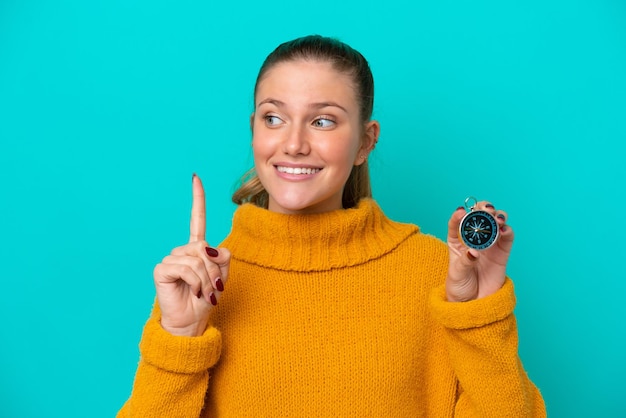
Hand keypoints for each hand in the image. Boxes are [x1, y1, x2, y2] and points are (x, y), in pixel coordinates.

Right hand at [153, 174, 230, 335]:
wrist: (191, 321)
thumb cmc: (206, 299)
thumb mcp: (222, 276)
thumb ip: (222, 258)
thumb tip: (209, 248)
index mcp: (196, 248)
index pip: (196, 220)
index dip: (197, 199)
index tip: (195, 178)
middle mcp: (182, 251)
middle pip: (205, 248)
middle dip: (214, 270)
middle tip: (213, 289)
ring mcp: (170, 259)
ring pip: (197, 259)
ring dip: (206, 280)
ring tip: (202, 293)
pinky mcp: (162, 269)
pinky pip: (186, 269)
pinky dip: (195, 282)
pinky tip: (192, 291)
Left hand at [445, 201, 512, 301]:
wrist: (474, 304)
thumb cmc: (460, 287)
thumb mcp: (457, 274)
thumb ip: (465, 262)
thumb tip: (474, 252)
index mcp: (457, 242)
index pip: (456, 223)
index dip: (458, 215)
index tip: (461, 211)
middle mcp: (474, 239)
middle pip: (479, 217)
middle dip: (482, 209)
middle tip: (486, 210)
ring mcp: (489, 244)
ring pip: (495, 223)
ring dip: (497, 216)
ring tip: (497, 218)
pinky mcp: (502, 253)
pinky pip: (507, 237)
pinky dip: (507, 230)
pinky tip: (504, 229)